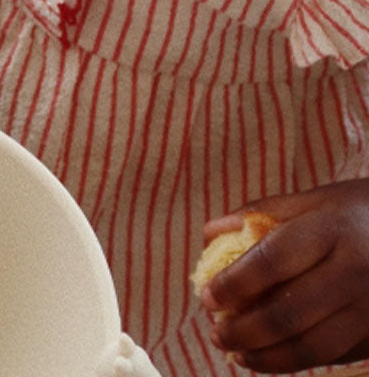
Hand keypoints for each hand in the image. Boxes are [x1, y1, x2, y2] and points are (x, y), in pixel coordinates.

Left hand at [202, 179, 368, 370]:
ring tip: (236, 354)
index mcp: (330, 230)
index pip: (272, 261)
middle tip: (215, 334)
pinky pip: (336, 355)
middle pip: (290, 313)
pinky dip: (299, 360)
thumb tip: (209, 235)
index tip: (206, 297)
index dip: (235, 283)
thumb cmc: (358, 213)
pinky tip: (273, 358)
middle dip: (244, 330)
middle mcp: (354, 272)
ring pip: (314, 346)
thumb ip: (262, 213)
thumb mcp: (315, 200)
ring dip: (269, 356)